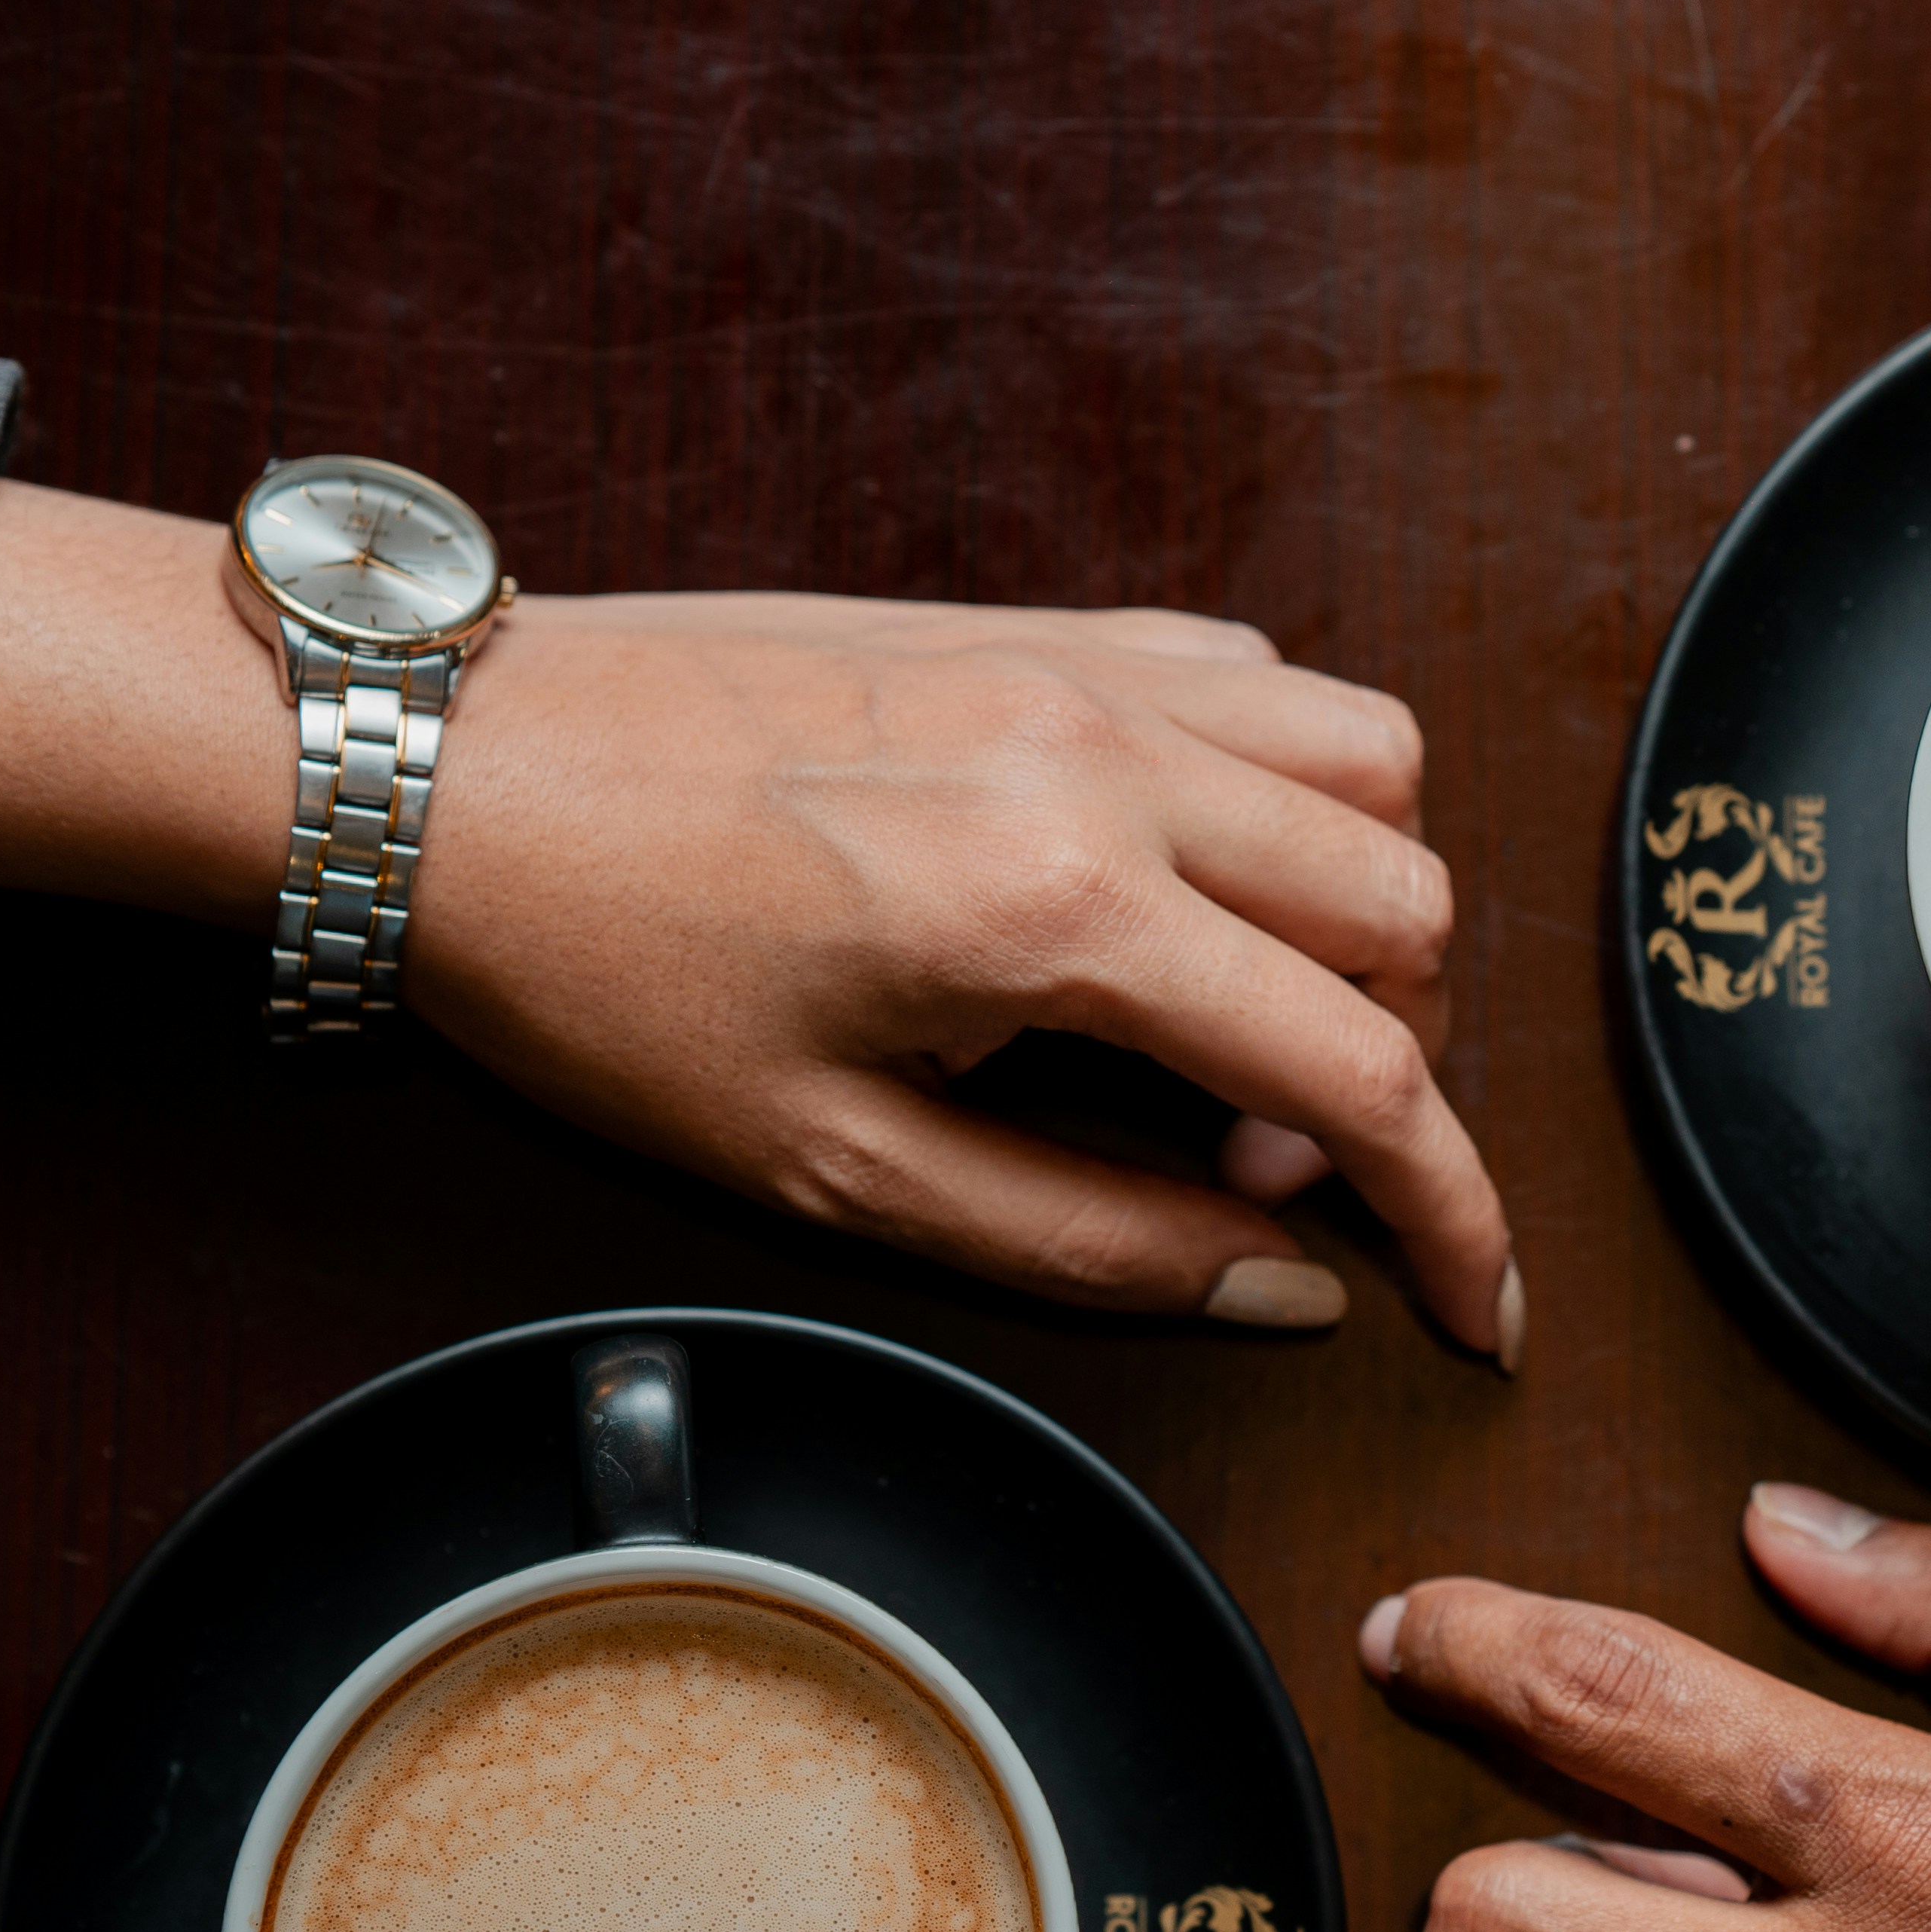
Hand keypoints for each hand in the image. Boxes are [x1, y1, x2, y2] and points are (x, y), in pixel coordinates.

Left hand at [0, 481, 1517, 1354]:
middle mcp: (1112, 760)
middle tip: (1247, 1164)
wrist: (446, 766)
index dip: (1458, 1216)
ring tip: (1238, 1011)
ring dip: (1365, 910)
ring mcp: (1084, 666)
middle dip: (1389, 1069)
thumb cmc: (605, 975)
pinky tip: (1181, 880)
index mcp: (1062, 910)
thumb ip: (1090, 1240)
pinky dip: (1288, 791)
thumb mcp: (836, 1172)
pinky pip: (1263, 681)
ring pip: (1374, 769)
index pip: (1368, 1074)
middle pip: (1407, 914)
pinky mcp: (1039, 622)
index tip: (1484, 1309)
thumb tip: (1285, 1286)